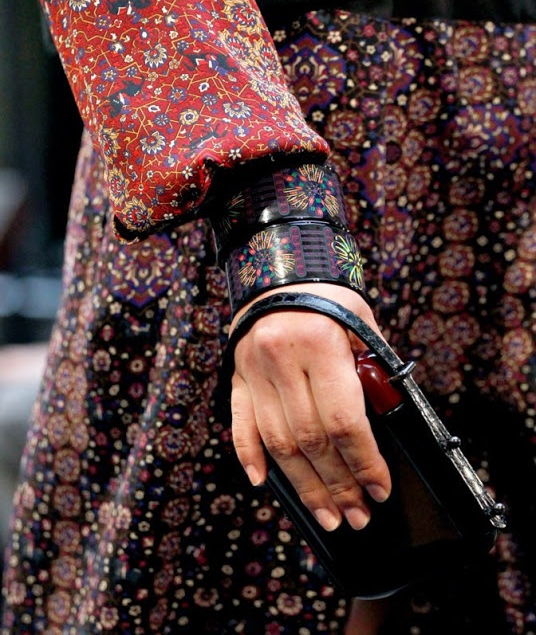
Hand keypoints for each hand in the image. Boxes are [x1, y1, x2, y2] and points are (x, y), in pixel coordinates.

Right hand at [230, 282, 390, 531]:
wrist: (278, 271)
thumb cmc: (329, 298)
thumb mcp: (362, 322)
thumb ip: (376, 368)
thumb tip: (394, 416)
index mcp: (318, 344)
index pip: (343, 420)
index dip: (364, 462)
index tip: (380, 489)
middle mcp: (280, 360)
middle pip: (311, 440)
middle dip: (338, 485)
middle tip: (357, 516)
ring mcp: (253, 371)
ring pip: (277, 443)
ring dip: (303, 486)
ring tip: (326, 515)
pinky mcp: (236, 377)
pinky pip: (240, 424)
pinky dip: (250, 456)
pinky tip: (264, 484)